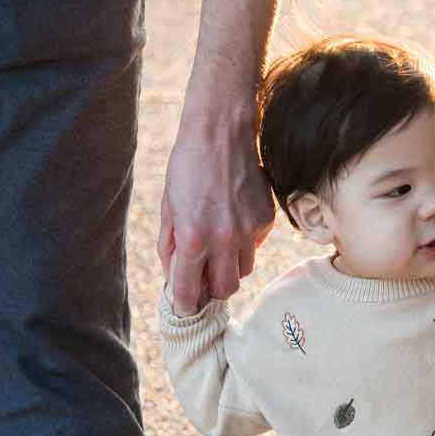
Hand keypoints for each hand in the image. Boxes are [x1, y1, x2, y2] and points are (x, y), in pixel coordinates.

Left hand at [158, 60, 274, 315]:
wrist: (221, 131)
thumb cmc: (187, 166)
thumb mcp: (168, 207)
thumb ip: (170, 246)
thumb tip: (174, 275)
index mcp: (194, 238)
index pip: (190, 290)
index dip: (184, 303)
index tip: (183, 304)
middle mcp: (224, 239)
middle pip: (225, 290)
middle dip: (212, 288)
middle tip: (202, 276)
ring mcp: (249, 230)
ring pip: (244, 270)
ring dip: (229, 266)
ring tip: (217, 245)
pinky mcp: (265, 219)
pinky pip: (254, 246)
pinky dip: (242, 243)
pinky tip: (231, 219)